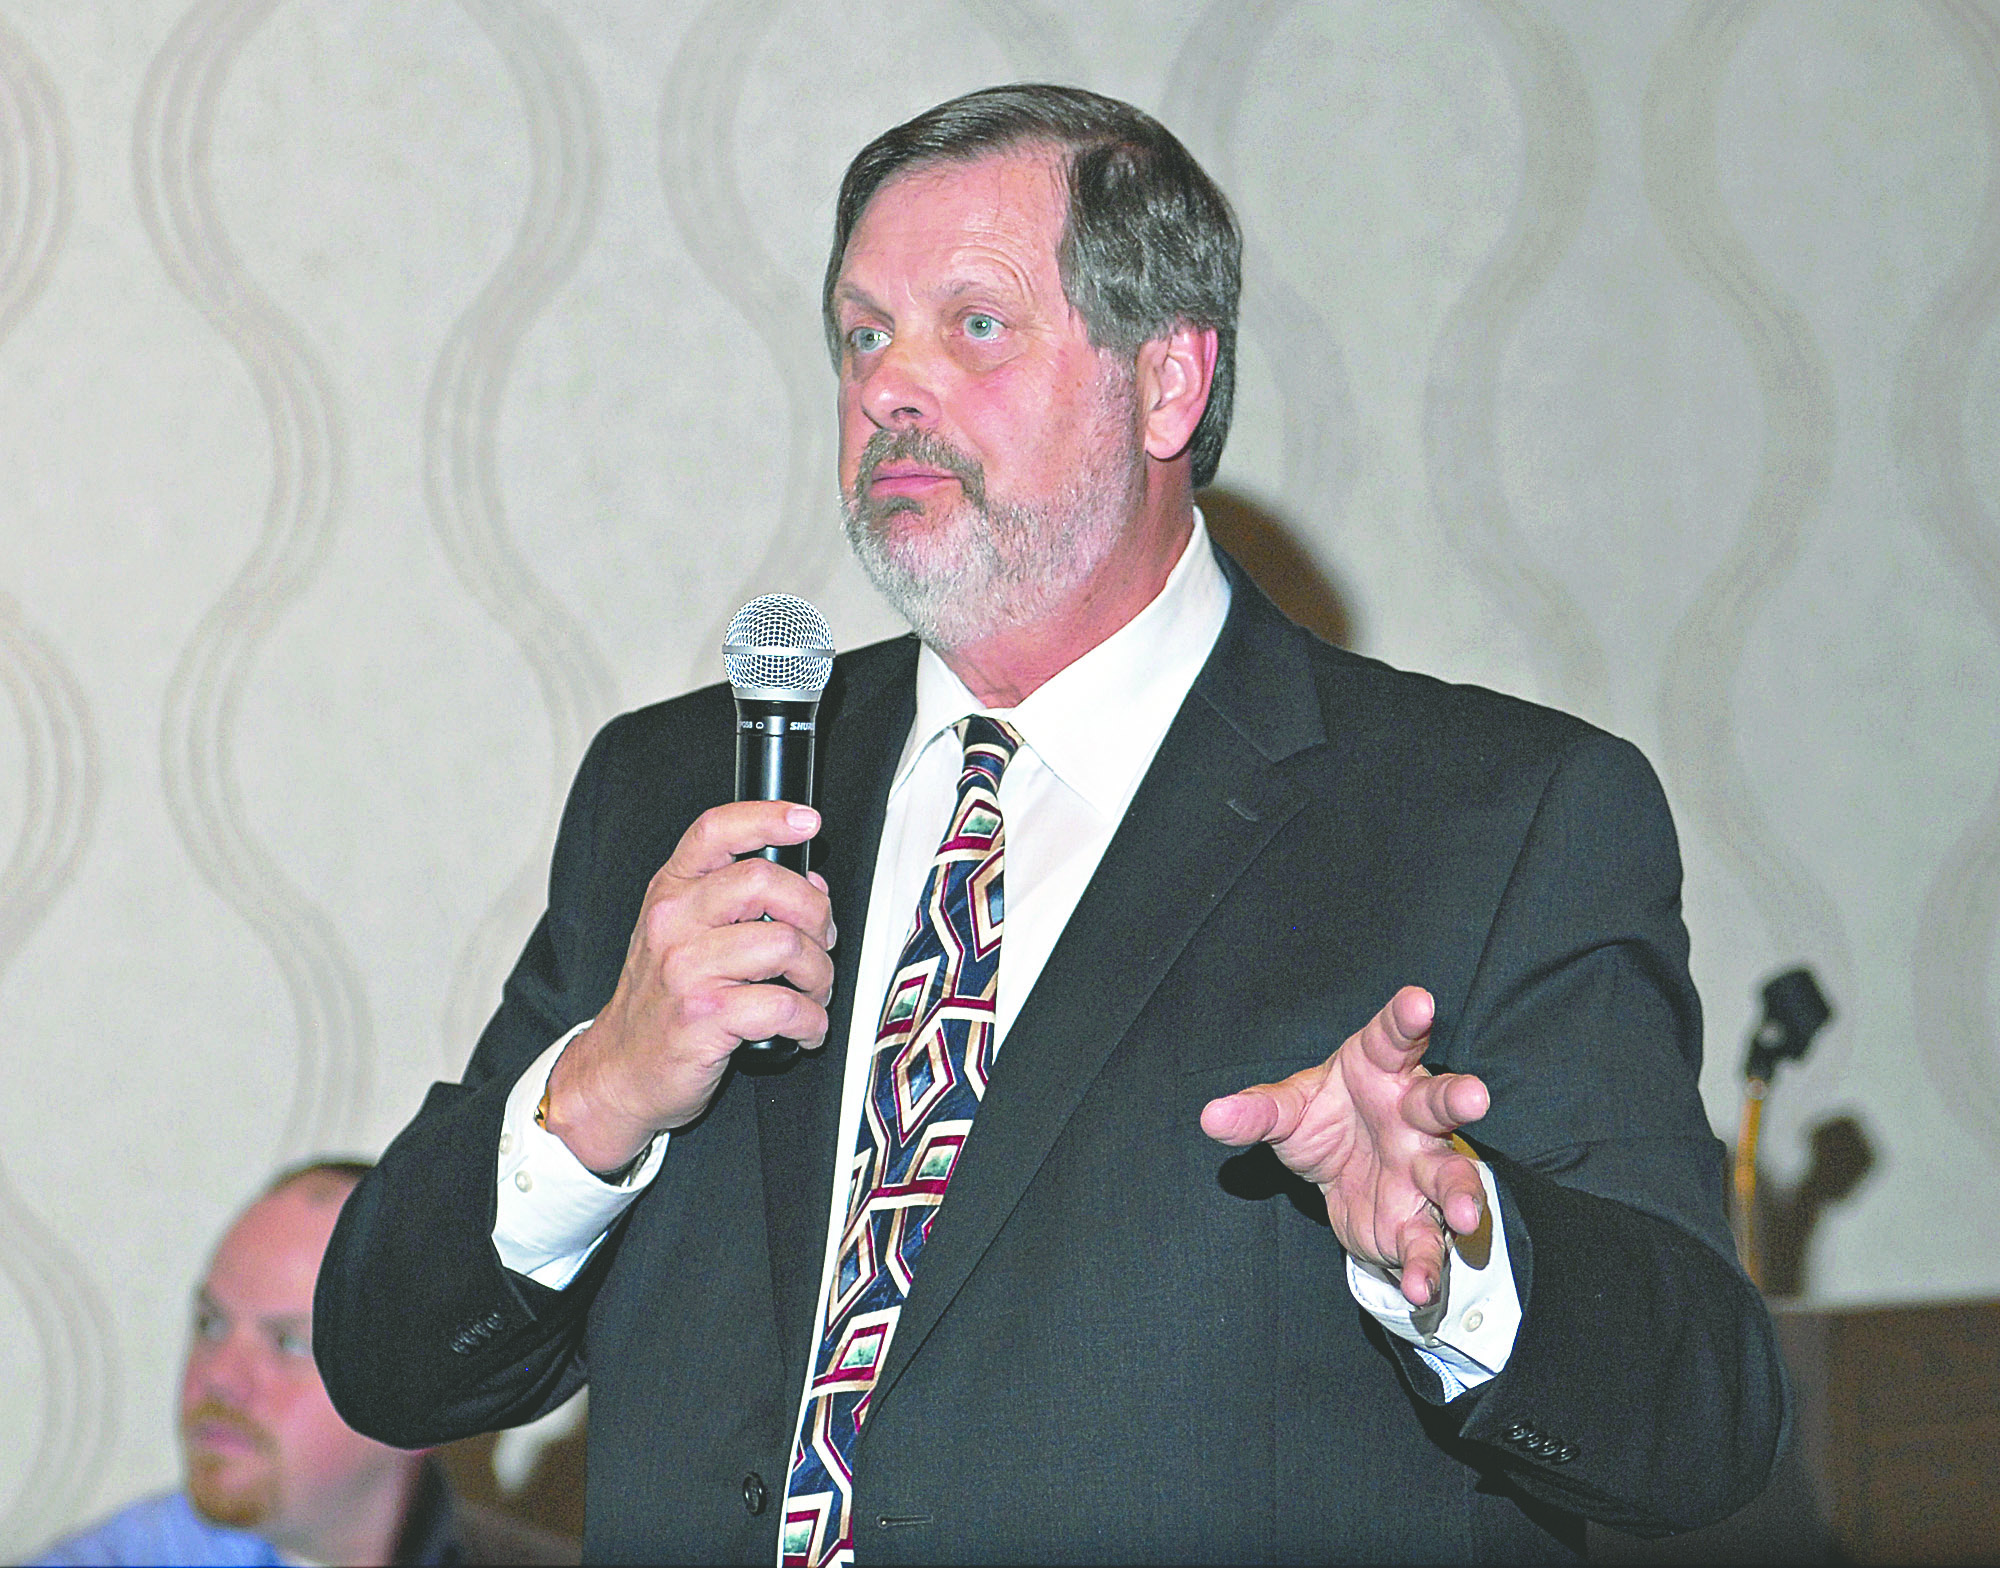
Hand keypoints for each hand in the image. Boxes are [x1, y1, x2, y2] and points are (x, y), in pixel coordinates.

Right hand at [541, 800, 835, 1171]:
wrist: (619, 1069)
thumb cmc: (661, 1001)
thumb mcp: (684, 935)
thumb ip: (738, 902)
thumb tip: (809, 884)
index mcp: (672, 892)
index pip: (716, 831)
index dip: (768, 817)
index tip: (807, 821)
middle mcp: (674, 922)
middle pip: (766, 881)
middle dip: (815, 913)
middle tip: (819, 942)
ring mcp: (686, 969)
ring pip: (785, 944)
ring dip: (819, 974)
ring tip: (812, 993)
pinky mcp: (704, 1017)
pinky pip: (785, 1006)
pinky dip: (811, 1022)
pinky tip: (804, 1029)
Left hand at [1199, 986, 1489, 1307]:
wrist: (1344, 1181)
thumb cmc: (1325, 1122)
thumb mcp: (1288, 1112)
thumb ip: (1257, 1112)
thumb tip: (1210, 1115)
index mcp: (1381, 1071)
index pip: (1394, 1037)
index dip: (1407, 1018)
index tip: (1419, 1002)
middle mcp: (1412, 1116)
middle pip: (1439, 1102)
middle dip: (1457, 1099)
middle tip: (1473, 1096)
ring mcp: (1423, 1168)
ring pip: (1451, 1174)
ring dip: (1460, 1192)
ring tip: (1460, 1213)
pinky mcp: (1418, 1219)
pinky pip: (1428, 1242)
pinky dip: (1427, 1264)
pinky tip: (1420, 1285)